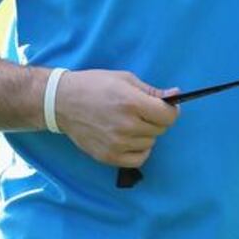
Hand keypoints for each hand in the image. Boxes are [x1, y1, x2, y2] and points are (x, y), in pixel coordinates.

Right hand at [55, 69, 179, 169]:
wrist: (62, 102)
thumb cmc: (94, 86)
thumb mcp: (125, 79)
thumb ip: (152, 91)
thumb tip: (175, 96)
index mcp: (132, 103)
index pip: (169, 116)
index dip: (171, 110)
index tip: (165, 107)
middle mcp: (126, 126)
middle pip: (160, 129)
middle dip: (156, 120)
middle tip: (142, 111)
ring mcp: (117, 144)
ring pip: (150, 143)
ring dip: (145, 134)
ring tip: (129, 122)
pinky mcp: (108, 157)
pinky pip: (139, 159)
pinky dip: (139, 150)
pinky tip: (130, 139)